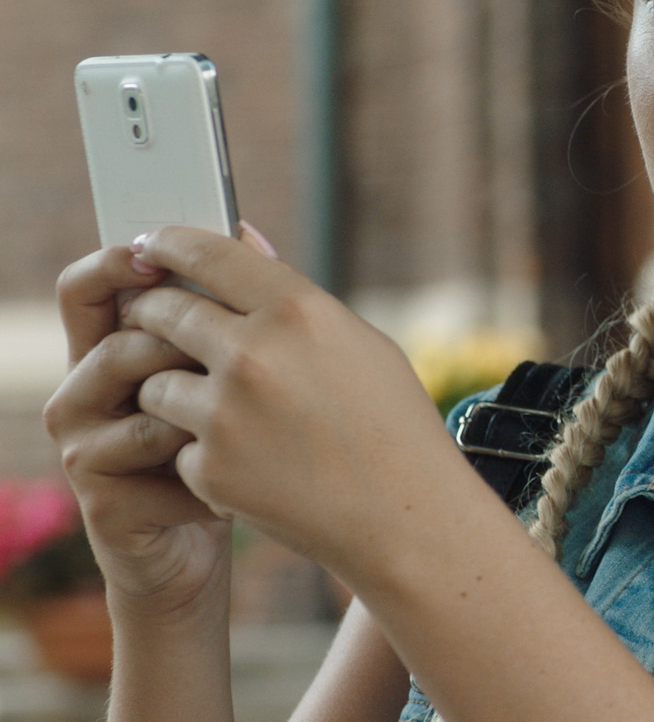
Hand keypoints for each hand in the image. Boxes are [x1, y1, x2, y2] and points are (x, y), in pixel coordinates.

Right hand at [47, 245, 231, 620]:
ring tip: (252, 425)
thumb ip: (232, 309)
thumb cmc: (231, 447)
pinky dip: (218, 465)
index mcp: (111, 353)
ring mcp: (84, 449)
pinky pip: (163, 457)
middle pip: (119, 339)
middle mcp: (84, 394)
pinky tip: (244, 482)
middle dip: (188, 344)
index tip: (154, 250)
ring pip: (147, 397)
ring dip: (211, 408)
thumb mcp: (234, 372)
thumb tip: (250, 229)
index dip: (112, 265)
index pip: (86, 291)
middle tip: (242, 359)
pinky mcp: (104, 501)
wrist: (214, 541)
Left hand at [114, 226, 468, 577]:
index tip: (152, 243)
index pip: (208, 253)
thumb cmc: (391, 421)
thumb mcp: (358, 342)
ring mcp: (224, 415)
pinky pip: (175, 442)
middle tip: (155, 319)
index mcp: (299, 311)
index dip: (170, 242)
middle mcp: (254, 355)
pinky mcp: (208, 468)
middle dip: (152, 313)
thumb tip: (241, 237)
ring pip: (154, 381)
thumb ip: (290, 293)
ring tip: (222, 408)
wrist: (403, 516)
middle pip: (163, 311)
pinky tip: (248, 460)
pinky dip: (199, 449)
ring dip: (172, 388)